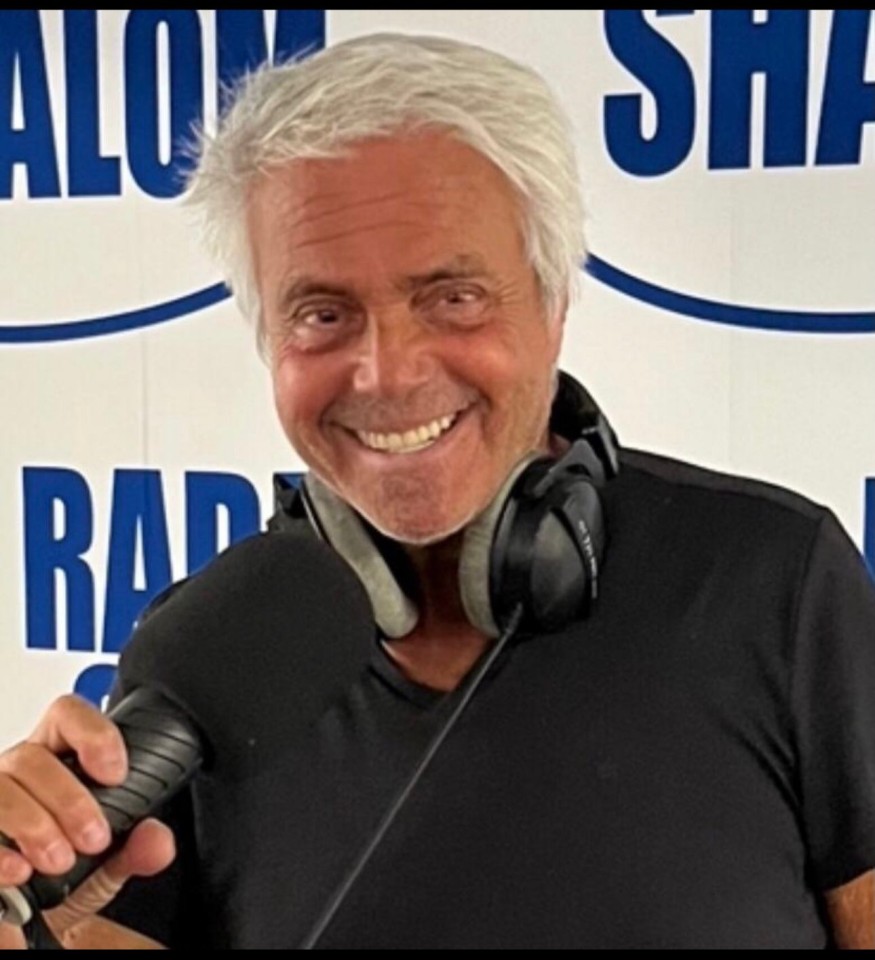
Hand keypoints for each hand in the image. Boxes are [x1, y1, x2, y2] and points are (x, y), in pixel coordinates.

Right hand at [0, 695, 175, 947]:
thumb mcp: (111, 862)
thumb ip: (139, 847)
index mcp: (58, 759)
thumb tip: (156, 839)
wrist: (37, 919)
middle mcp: (18, 773)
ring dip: (34, 825)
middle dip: (69, 800)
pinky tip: (20, 871)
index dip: (92, 735)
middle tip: (94, 838)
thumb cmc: (72, 873)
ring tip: (60, 860)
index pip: (68, 716)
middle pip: (32, 757)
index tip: (115, 774)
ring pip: (0, 788)